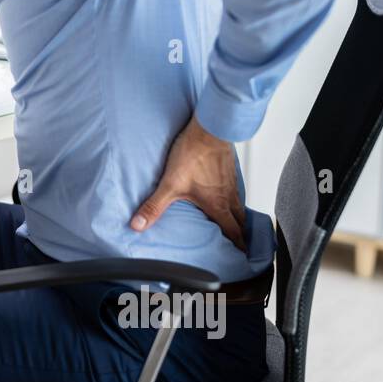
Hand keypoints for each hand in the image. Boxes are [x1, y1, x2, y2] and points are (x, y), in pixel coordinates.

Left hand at [131, 115, 246, 250]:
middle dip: (241, 232)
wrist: (209, 127)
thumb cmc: (194, 154)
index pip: (233, 230)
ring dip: (237, 214)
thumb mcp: (170, 184)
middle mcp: (228, 194)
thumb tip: (139, 224)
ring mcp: (230, 180)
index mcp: (218, 204)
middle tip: (241, 241)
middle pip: (240, 219)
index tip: (243, 254)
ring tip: (233, 220)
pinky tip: (222, 191)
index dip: (238, 244)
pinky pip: (234, 187)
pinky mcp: (228, 167)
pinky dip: (232, 196)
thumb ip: (154, 206)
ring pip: (238, 202)